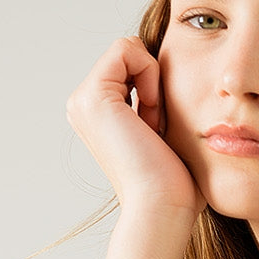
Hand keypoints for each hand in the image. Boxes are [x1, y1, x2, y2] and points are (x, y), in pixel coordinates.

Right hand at [66, 37, 205, 223]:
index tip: (161, 128)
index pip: (132, 66)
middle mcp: (83, 105)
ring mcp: (83, 100)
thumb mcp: (166, 135)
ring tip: (155, 125)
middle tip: (158, 128)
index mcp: (97, 114)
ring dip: (154, 82)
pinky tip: (153, 112)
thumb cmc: (174, 186)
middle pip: (130, 56)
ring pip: (128, 49)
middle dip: (154, 84)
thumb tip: (173, 84)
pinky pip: (127, 48)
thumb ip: (159, 106)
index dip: (157, 88)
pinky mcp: (92, 96)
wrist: (163, 209)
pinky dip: (150, 73)